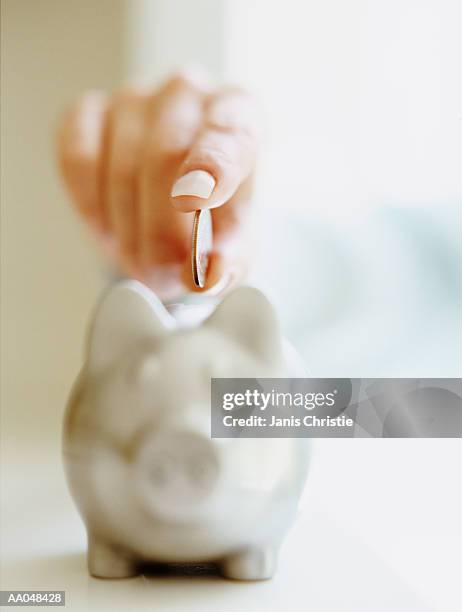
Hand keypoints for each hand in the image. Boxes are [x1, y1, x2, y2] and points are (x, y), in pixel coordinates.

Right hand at [56, 69, 258, 299]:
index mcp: (240, 114)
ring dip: (128, 229)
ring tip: (142, 258)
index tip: (193, 202)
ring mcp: (135, 98)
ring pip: (122, 166)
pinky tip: (109, 227)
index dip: (211, 167)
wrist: (175, 212)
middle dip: (160, 229)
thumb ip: (227, 262)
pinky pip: (78, 159)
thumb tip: (207, 276)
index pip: (229, 133)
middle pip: (166, 156)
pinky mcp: (89, 113)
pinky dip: (91, 205)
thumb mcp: (233, 248)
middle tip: (162, 272)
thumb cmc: (214, 221)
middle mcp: (187, 93)